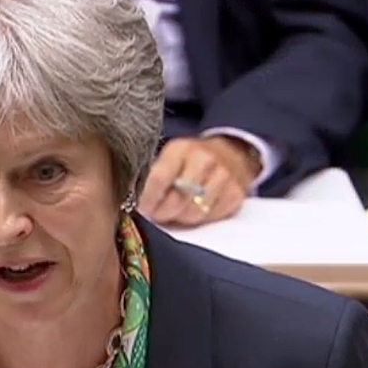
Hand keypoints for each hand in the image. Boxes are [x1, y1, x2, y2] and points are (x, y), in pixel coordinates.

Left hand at [138, 136, 259, 226]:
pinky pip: (212, 217)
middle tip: (157, 215)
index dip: (148, 199)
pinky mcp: (236, 194)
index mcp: (181, 149)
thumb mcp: (171, 156)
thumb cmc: (192, 159)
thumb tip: (131, 199)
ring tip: (175, 213)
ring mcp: (223, 177)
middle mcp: (204, 160)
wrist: (233, 153)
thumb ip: (153, 175)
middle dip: (163, 213)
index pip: (159, 179)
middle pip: (177, 200)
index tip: (142, 209)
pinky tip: (194, 211)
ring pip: (194, 212)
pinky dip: (200, 219)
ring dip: (181, 218)